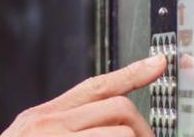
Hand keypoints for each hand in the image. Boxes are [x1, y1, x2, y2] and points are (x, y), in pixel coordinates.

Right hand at [0, 54, 165, 136]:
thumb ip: (65, 126)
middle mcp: (47, 125)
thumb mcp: (34, 136)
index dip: (131, 73)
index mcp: (43, 118)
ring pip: (122, 134)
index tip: (159, 64)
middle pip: (118, 108)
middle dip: (142, 130)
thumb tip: (111, 122)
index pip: (95, 86)